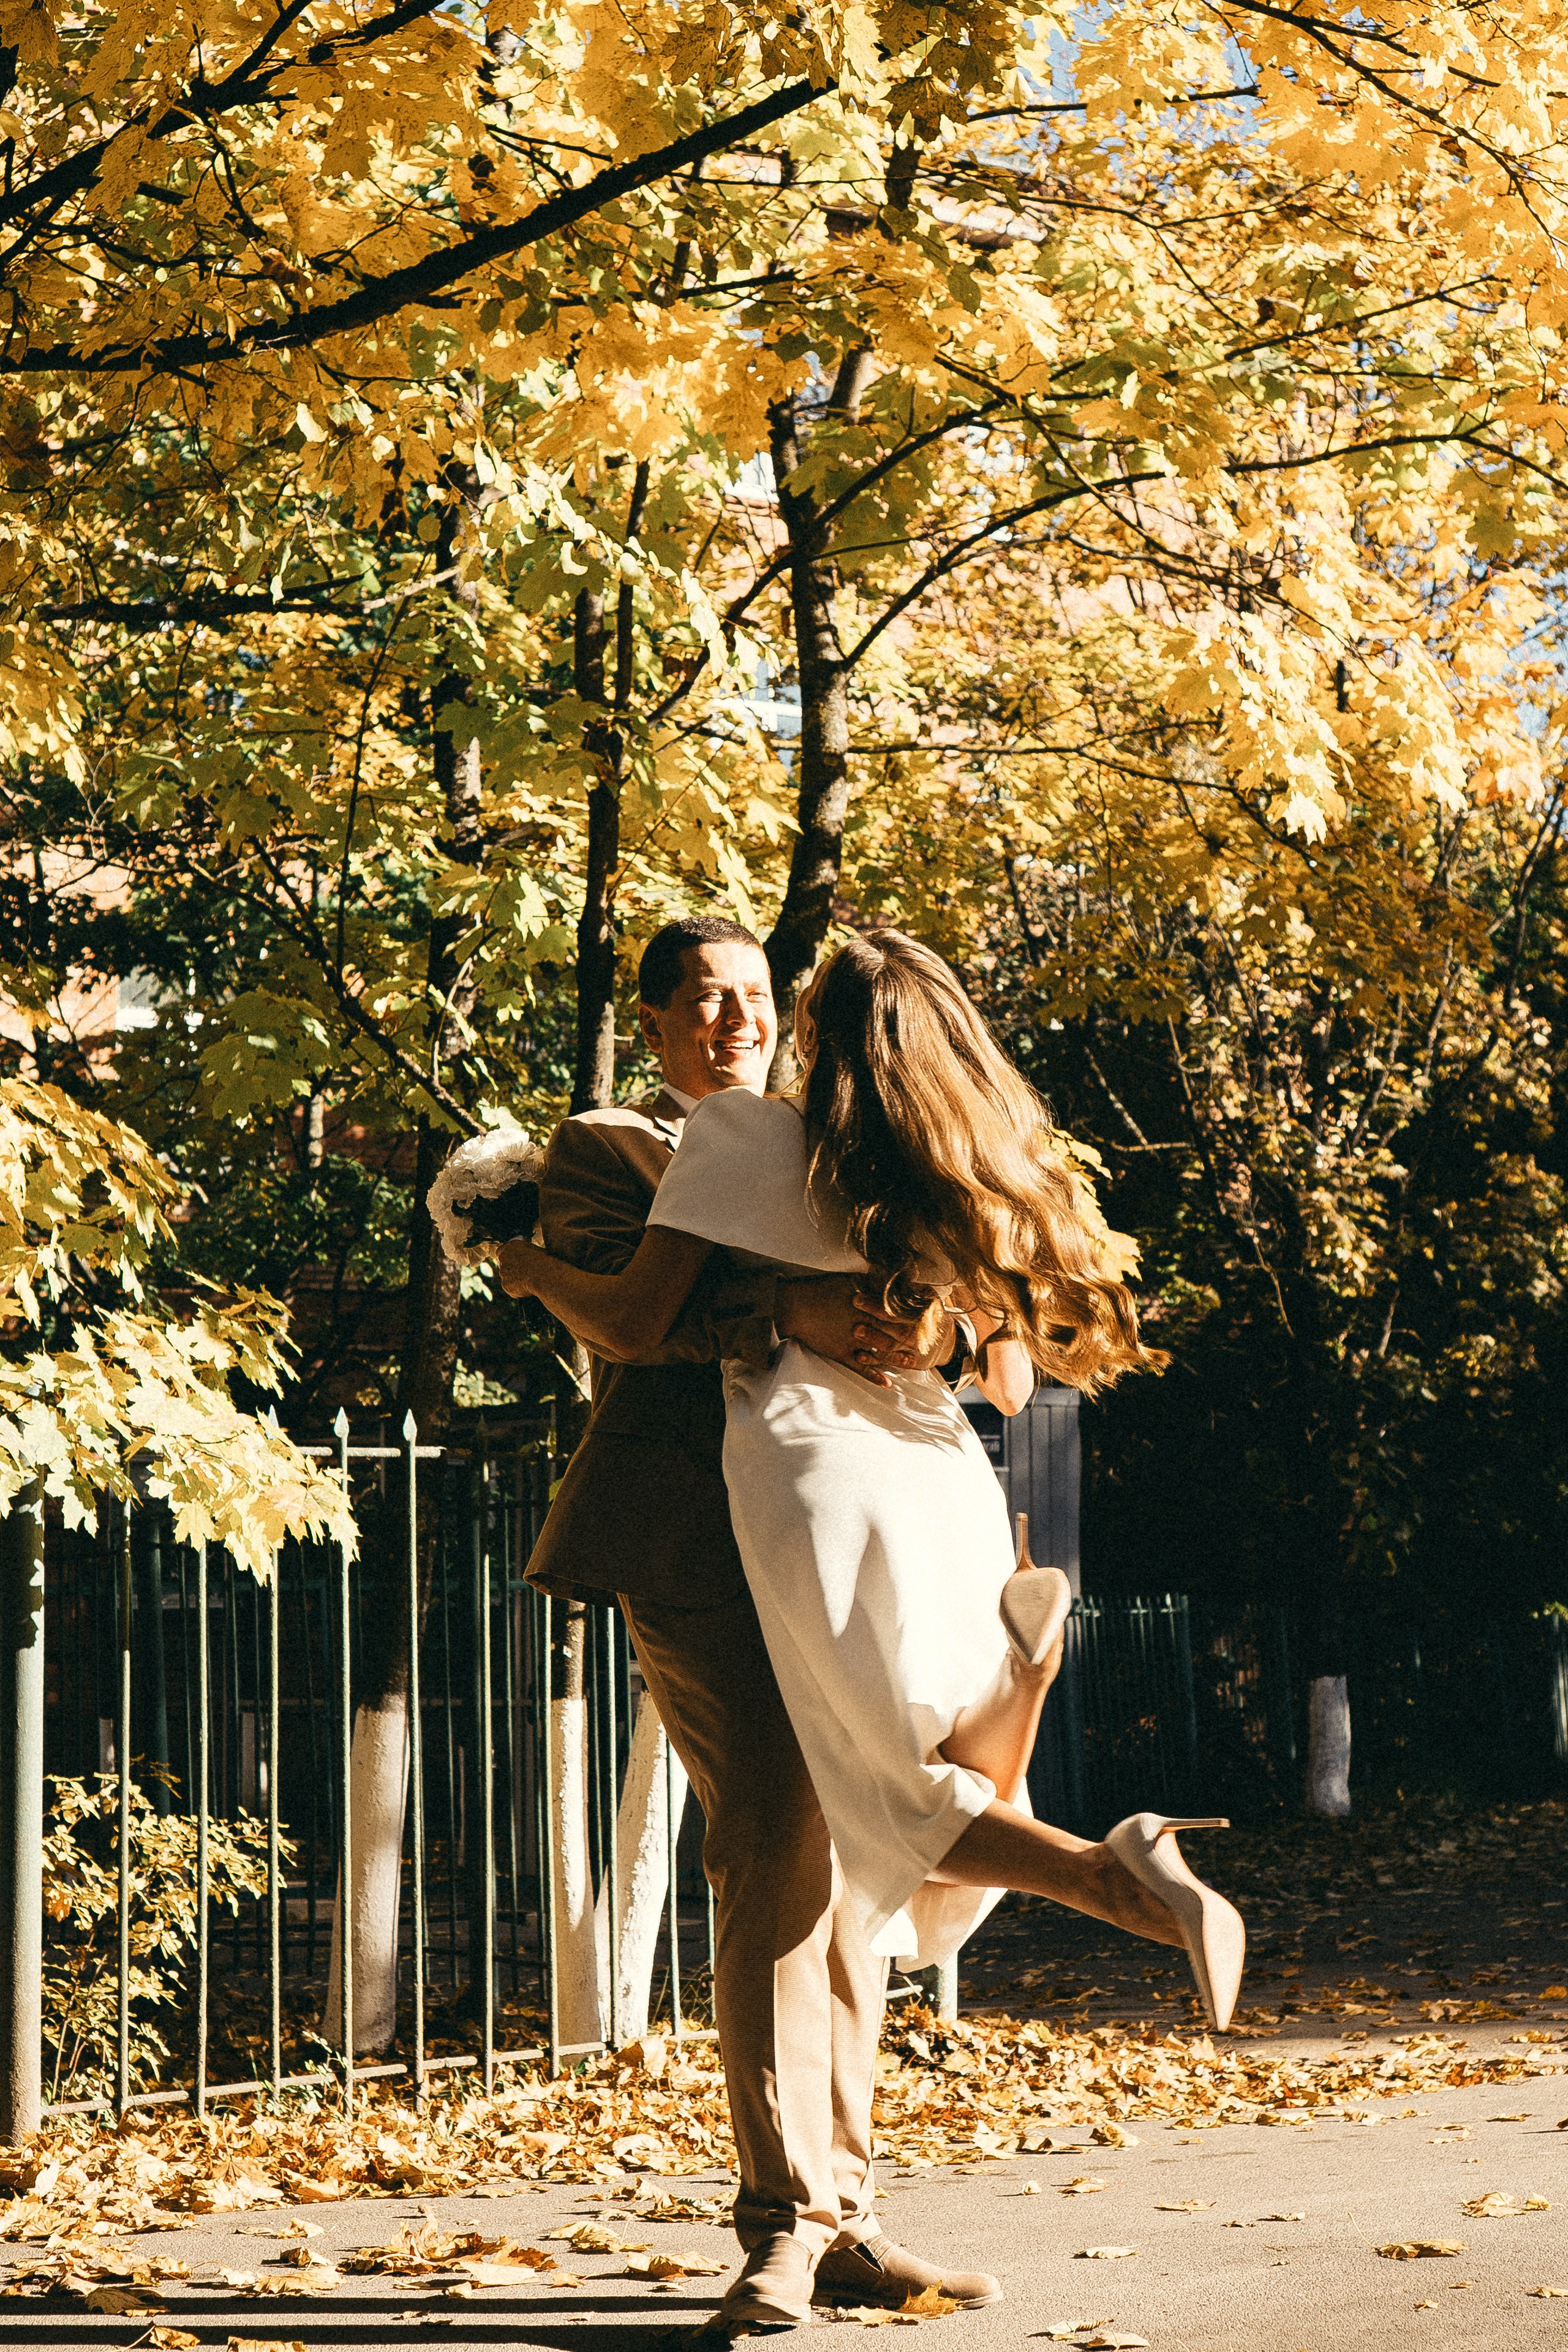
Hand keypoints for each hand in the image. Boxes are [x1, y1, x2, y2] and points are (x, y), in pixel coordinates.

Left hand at [496, 1236, 540, 1298]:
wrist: (545, 1275)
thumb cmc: (544, 1261)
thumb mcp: (534, 1250)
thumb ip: (523, 1252)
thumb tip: (524, 1255)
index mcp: (510, 1247)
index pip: (501, 1251)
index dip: (507, 1257)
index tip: (513, 1261)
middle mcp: (504, 1258)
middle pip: (504, 1265)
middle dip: (511, 1270)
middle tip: (523, 1274)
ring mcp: (504, 1272)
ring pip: (507, 1277)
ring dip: (514, 1280)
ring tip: (529, 1281)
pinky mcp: (506, 1285)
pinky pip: (510, 1288)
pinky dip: (516, 1289)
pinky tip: (527, 1288)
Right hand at [776, 1276, 938, 1386]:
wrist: (793, 1306)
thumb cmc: (820, 1289)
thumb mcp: (848, 1280)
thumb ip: (870, 1282)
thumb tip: (890, 1278)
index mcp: (865, 1304)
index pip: (895, 1313)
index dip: (911, 1317)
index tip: (926, 1320)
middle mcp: (862, 1323)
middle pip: (892, 1333)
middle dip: (910, 1339)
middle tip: (927, 1344)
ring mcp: (852, 1341)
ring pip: (880, 1353)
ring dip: (898, 1359)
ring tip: (913, 1364)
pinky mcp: (840, 1353)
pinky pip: (860, 1369)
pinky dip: (874, 1377)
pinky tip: (887, 1384)